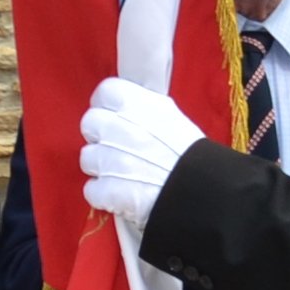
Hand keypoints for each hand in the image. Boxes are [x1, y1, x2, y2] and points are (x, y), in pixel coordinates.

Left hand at [78, 78, 200, 232]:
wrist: (202, 192)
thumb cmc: (194, 154)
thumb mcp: (173, 118)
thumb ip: (145, 110)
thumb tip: (129, 111)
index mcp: (135, 103)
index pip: (105, 92)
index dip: (108, 105)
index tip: (117, 117)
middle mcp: (116, 126)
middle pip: (89, 123)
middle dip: (101, 136)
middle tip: (120, 148)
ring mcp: (108, 159)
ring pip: (87, 158)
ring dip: (102, 167)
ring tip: (124, 176)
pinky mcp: (105, 189)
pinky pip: (91, 189)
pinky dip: (104, 195)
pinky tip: (121, 197)